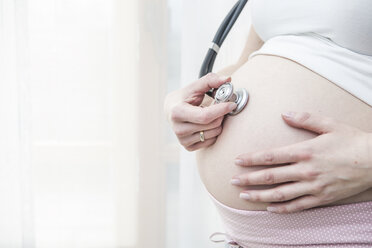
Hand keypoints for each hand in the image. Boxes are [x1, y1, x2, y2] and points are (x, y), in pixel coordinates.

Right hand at [164, 73, 236, 150]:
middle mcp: (178, 129)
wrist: (170, 111)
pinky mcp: (188, 147)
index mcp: (177, 112)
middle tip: (221, 106)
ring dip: (218, 123)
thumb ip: (210, 80)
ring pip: (213, 134)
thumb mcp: (194, 87)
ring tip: (211, 114)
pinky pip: (211, 141)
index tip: (232, 104)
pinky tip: (207, 124)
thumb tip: (227, 79)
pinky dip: (214, 131)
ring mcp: (183, 140)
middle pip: (211, 125)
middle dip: (221, 115)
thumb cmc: (184, 98)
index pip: (205, 116)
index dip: (221, 110)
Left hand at [231, 112, 371, 212]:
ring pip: (280, 194)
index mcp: (305, 151)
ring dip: (259, 195)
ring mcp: (313, 186)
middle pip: (271, 176)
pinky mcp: (321, 198)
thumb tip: (285, 114)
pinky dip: (282, 208)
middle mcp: (306, 171)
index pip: (271, 156)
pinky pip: (298, 206)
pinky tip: (270, 208)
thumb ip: (305, 118)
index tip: (237, 160)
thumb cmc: (351, 141)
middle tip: (233, 180)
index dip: (252, 159)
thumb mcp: (329, 124)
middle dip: (249, 178)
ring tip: (244, 196)